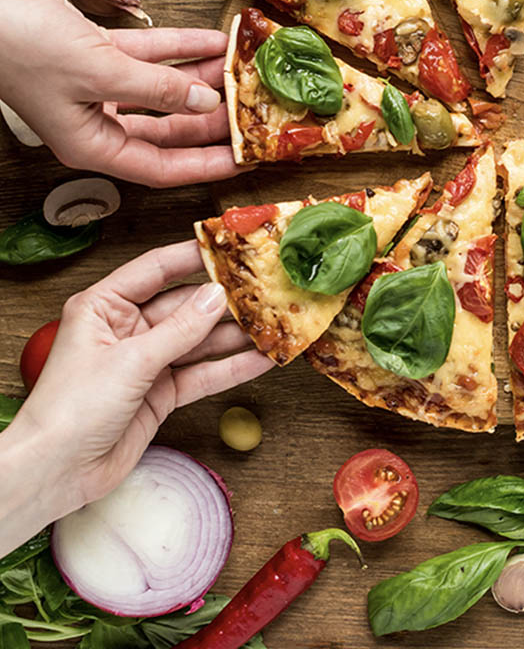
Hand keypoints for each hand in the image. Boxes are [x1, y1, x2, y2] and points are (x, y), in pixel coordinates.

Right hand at [0, 0, 240, 186]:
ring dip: (201, 79)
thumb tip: (206, 104)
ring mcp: (97, 86)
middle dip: (210, 121)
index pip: (162, 168)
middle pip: (168, 130)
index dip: (206, 166)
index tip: (244, 161)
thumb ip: (159, 89)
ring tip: (239, 72)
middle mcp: (96, 121)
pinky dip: (182, 48)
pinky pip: (151, 55)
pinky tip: (214, 41)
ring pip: (163, 89)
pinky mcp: (97, 53)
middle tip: (249, 114)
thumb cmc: (21, 46)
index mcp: (91, 145)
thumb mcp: (101, 73)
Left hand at [0, 242, 273, 551]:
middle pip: (184, 305)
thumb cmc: (71, 410)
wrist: (55, 474)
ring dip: (234, 336)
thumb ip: (179, 330)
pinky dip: (230, 368)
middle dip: (224, 300)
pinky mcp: (160, 393)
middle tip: (263, 289)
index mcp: (105, 306)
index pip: (156, 269)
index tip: (231, 247)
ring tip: (272, 324)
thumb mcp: (130, 362)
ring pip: (198, 340)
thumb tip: (217, 296)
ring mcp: (146, 361)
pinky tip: (260, 360)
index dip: (193, 256)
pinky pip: (202, 374)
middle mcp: (127, 329)